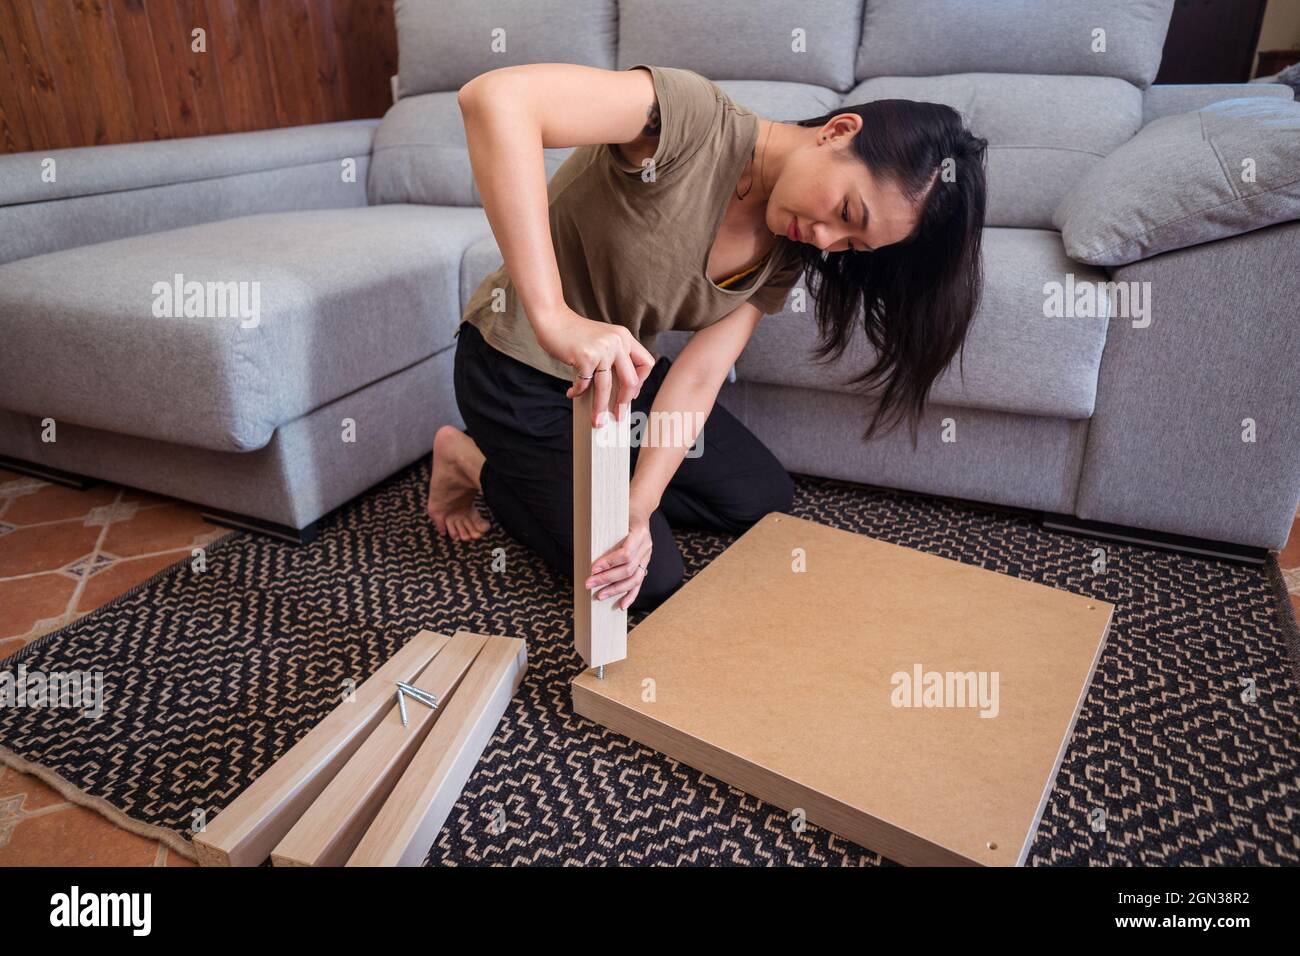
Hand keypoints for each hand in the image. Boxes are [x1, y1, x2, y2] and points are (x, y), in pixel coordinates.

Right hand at [536, 311, 655, 426]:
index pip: (646, 363)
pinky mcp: (585, 357)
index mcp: (625, 337)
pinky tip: (572, 393)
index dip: (641, 382)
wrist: (552, 318)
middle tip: (618, 415)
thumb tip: (618, 391)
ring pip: (607, 387)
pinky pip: (585, 384)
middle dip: (624, 403)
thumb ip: (614, 357)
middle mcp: (617, 341)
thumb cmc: (575, 333)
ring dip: (600, 408)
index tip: (631, 394)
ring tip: (597, 420)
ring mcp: (602, 349)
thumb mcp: (603, 339)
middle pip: (631, 381)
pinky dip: (578, 392)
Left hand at [584, 506, 652, 610]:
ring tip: (599, 596)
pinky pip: (639, 582)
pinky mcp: (645, 563)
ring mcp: (648, 555)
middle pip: (628, 569)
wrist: (640, 508)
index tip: (593, 568)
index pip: (625, 554)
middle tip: (588, 584)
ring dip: (615, 589)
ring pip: (634, 579)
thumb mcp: (613, 517)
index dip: (608, 563)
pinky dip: (630, 595)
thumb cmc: (621, 511)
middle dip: (607, 579)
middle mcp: (646, 545)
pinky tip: (622, 605)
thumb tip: (584, 550)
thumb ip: (604, 532)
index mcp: (639, 532)